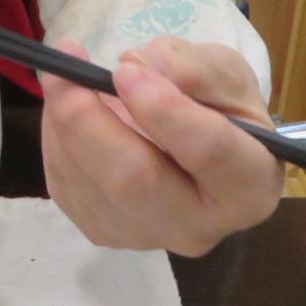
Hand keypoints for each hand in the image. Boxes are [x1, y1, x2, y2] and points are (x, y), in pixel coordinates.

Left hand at [40, 34, 282, 256]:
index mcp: (250, 187)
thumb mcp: (226, 73)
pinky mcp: (105, 234)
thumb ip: (192, 67)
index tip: (124, 70)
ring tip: (64, 78)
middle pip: (135, 181)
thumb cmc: (222, 109)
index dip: (164, 109)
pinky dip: (55, 142)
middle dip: (89, 120)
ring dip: (63, 124)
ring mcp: (148, 238)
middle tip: (66, 70)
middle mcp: (201, 227)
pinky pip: (66, 189)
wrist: (199, 147)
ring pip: (91, 185)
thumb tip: (138, 67)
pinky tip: (64, 112)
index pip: (209, 151)